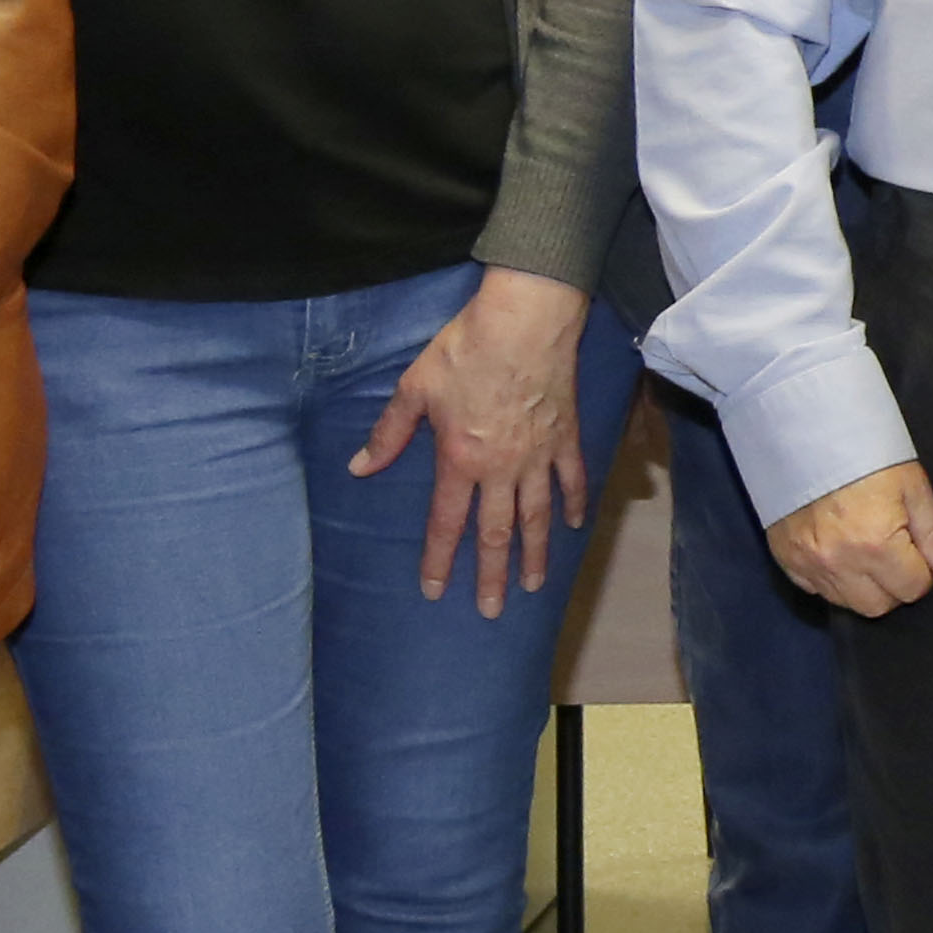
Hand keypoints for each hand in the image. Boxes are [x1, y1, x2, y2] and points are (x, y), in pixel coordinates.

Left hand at [354, 266, 593, 614]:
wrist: (524, 321)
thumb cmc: (465, 351)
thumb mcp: (415, 388)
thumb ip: (389, 433)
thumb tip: (359, 467)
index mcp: (460, 460)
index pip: (446, 523)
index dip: (438, 560)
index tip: (433, 590)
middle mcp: (501, 469)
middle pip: (495, 534)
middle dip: (491, 576)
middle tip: (490, 611)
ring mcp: (538, 456)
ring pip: (536, 517)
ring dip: (534, 554)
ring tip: (533, 585)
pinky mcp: (566, 437)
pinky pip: (572, 480)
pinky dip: (573, 504)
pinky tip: (572, 526)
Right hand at [769, 461, 932, 613]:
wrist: (808, 431)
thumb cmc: (867, 454)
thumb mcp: (912, 486)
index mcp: (875, 545)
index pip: (913, 589)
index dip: (923, 571)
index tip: (917, 548)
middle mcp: (839, 563)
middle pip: (878, 606)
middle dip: (894, 585)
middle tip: (895, 552)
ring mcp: (808, 564)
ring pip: (846, 603)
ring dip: (863, 586)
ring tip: (866, 549)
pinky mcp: (786, 559)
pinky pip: (816, 590)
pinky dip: (832, 579)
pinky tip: (838, 551)